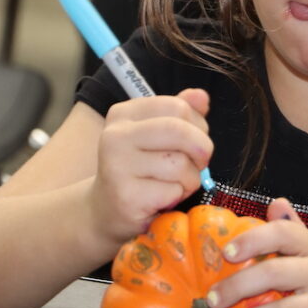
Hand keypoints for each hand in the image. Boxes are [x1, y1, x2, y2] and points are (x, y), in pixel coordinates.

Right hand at [89, 88, 213, 247]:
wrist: (106, 211)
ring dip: (190, 179)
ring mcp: (118, 166)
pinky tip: (162, 199)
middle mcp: (116, 136)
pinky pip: (173, 190)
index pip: (178, 106)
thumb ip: (180, 114)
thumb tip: (201, 96)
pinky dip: (177, 196)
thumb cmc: (140, 170)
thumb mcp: (157, 137)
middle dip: (201, 149)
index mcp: (124, 114)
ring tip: (175, 184)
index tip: (193, 141)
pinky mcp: (127, 196)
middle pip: (179, 130)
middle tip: (199, 163)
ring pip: (180, 164)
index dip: (197, 125)